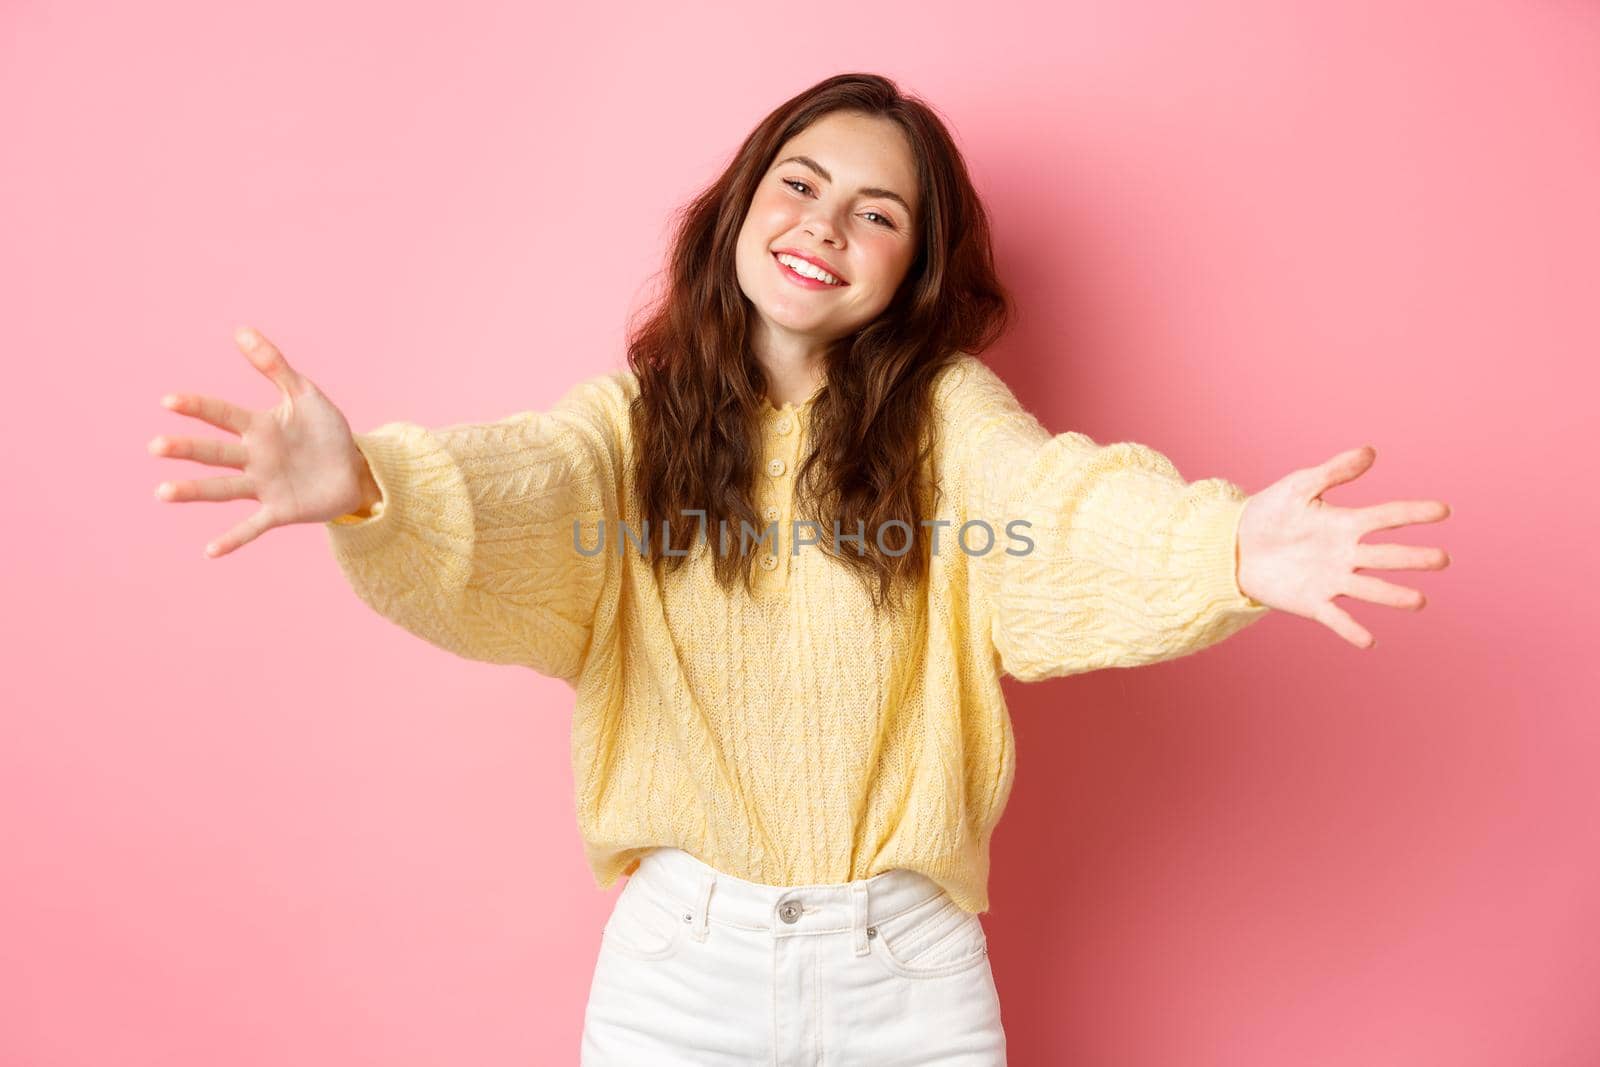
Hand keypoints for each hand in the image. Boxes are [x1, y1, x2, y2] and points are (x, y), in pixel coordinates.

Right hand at [150, 326, 377, 557]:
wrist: (354, 470)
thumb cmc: (326, 431)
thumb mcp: (305, 395)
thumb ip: (275, 365)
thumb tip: (241, 330)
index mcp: (259, 428)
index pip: (223, 415)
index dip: (199, 407)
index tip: (169, 401)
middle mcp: (254, 458)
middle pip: (216, 453)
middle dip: (187, 449)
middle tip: (155, 447)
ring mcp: (265, 486)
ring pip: (224, 489)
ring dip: (195, 491)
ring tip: (163, 493)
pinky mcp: (281, 511)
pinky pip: (253, 526)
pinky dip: (234, 539)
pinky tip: (210, 551)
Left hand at [1235, 445, 1450, 648]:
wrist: (1235, 544)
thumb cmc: (1271, 512)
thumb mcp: (1299, 486)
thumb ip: (1333, 472)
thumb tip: (1370, 451)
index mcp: (1345, 524)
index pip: (1387, 517)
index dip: (1414, 513)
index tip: (1444, 510)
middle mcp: (1346, 554)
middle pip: (1386, 556)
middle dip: (1414, 558)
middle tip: (1442, 559)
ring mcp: (1331, 580)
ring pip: (1369, 590)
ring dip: (1393, 596)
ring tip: (1419, 601)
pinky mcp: (1312, 602)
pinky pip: (1336, 617)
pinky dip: (1351, 629)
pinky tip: (1368, 641)